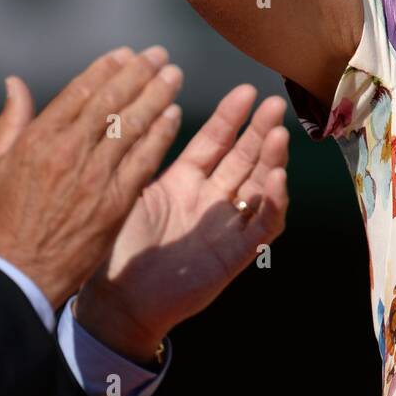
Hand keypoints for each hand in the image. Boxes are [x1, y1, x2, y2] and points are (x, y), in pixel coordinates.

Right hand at [0, 48, 183, 308]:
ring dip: (157, 96)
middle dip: (139, 73)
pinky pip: (145, 160)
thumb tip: (16, 83)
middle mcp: (70, 153)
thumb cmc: (4, 221)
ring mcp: (96, 177)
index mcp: (39, 141)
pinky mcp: (116, 202)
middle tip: (160, 55)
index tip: (126, 53)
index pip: (80, 92)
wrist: (21, 274)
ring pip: (133, 126)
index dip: (106, 68)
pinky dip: (161, 134)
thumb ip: (11, 121)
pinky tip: (174, 115)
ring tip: (173, 75)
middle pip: (112, 102)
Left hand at [73, 87, 288, 363]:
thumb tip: (156, 109)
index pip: (214, 140)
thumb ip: (148, 156)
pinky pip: (263, 225)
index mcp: (183, 180)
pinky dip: (273, 203)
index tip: (245, 92)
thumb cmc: (117, 248)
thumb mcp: (133, 193)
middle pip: (243, 158)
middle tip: (274, 105)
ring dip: (272, 160)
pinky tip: (276, 180)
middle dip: (260, 130)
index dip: (231, 117)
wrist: (118, 302)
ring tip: (278, 136)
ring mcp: (226, 225)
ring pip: (259, 186)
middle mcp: (210, 198)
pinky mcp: (236, 254)